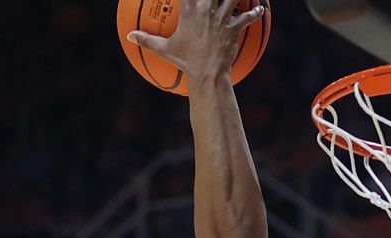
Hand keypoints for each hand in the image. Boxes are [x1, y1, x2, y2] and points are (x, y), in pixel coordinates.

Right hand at [126, 0, 265, 82]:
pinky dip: (254, 12)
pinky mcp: (234, 28)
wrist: (206, 75)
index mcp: (189, 10)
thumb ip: (146, 40)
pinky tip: (261, 8)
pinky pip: (247, 17)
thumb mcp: (164, 50)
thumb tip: (129, 36)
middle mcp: (206, 9)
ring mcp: (221, 18)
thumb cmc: (185, 62)